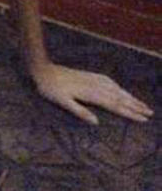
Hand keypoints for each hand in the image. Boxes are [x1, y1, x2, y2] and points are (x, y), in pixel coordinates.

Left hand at [32, 62, 153, 124]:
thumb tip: (96, 123)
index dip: (129, 112)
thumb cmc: (50, 89)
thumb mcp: (62, 102)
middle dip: (135, 105)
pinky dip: (119, 87)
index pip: (114, 105)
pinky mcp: (89, 75)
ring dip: (129, 96)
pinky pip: (109, 81)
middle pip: (119, 97)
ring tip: (142, 104)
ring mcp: (92, 79)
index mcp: (90, 94)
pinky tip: (121, 90)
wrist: (43, 69)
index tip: (143, 119)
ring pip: (116, 89)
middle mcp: (95, 85)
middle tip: (150, 113)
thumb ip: (79, 111)